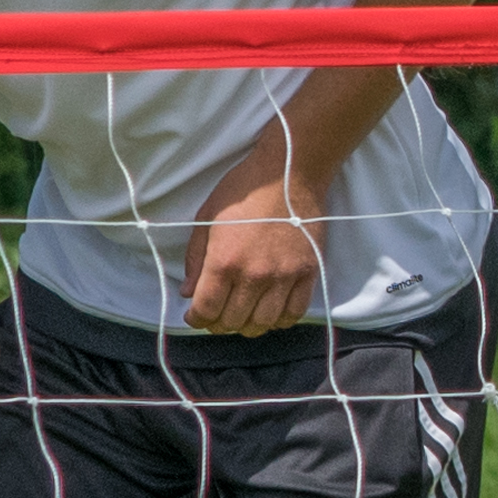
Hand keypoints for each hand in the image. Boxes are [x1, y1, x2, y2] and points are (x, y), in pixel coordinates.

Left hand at [181, 127, 326, 335]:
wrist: (290, 172)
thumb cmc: (244, 190)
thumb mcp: (207, 219)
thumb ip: (196, 260)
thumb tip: (188, 293)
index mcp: (224, 261)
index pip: (206, 309)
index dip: (196, 319)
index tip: (195, 315)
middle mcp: (254, 275)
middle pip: (233, 321)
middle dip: (219, 323)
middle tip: (217, 314)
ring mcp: (284, 276)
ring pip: (264, 323)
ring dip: (249, 325)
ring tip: (243, 314)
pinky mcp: (308, 273)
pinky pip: (294, 313)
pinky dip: (279, 320)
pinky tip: (270, 310)